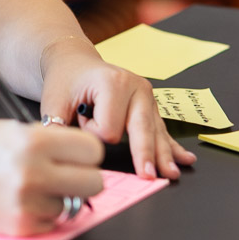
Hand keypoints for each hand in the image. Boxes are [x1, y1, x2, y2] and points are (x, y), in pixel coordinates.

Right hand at [0, 120, 106, 235]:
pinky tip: (17, 202)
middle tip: (65, 176)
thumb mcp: (11, 130)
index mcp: (34, 140)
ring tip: (28, 188)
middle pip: (94, 183)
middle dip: (82, 179)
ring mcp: (26, 202)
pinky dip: (40, 216)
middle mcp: (33, 171)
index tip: (76, 157)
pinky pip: (50, 224)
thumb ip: (49, 142)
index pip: (93, 150)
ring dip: (56, 199)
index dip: (85, 154)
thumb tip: (84, 160)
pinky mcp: (18, 227)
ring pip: (71, 206)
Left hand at [40, 52, 194, 179]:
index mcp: (112, 82)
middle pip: (141, 130)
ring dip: (162, 155)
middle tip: (148, 176)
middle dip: (144, 154)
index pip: (108, 128)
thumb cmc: (66, 81)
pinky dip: (171, 146)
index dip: (92, 133)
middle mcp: (136, 87)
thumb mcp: (54, 101)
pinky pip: (162, 129)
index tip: (81, 119)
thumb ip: (57, 127)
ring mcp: (147, 96)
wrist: (76, 63)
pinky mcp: (150, 106)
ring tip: (170, 173)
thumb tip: (60, 154)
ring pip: (155, 132)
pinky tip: (184, 158)